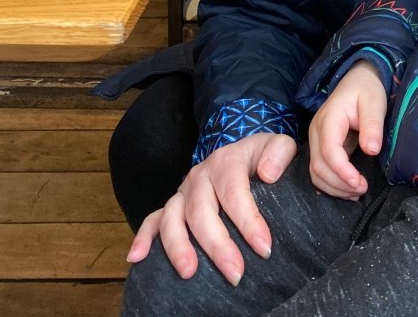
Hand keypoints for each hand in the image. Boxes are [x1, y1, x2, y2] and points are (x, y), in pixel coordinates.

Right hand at [126, 132, 296, 283]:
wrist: (248, 152)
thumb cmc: (266, 155)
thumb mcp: (281, 144)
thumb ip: (280, 154)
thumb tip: (267, 174)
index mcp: (226, 160)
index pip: (234, 192)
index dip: (248, 221)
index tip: (264, 248)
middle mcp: (200, 176)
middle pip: (202, 212)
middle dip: (217, 245)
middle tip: (236, 273)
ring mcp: (184, 191)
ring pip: (173, 218)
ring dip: (178, 247)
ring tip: (189, 273)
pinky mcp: (175, 205)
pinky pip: (153, 220)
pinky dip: (143, 238)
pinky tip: (137, 258)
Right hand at [308, 60, 385, 198]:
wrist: (357, 81)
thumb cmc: (366, 90)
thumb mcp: (374, 102)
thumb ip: (372, 125)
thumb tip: (371, 150)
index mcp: (328, 119)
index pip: (329, 152)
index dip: (342, 171)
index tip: (360, 183)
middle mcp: (316, 131)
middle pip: (318, 166)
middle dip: (339, 184)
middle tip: (363, 189)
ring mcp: (316, 140)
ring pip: (316, 172)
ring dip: (334, 188)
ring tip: (357, 193)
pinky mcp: (321, 147)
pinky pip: (320, 170)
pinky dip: (332, 184)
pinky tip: (349, 189)